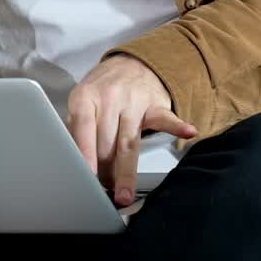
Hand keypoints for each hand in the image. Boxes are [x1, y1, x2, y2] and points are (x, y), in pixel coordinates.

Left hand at [66, 55, 196, 207]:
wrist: (132, 63)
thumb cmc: (102, 89)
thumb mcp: (82, 101)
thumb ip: (77, 129)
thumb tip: (72, 164)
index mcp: (86, 96)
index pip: (84, 129)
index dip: (85, 154)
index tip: (85, 176)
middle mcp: (110, 97)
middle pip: (107, 142)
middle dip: (105, 172)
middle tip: (103, 197)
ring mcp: (135, 100)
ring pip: (129, 142)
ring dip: (126, 171)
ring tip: (124, 194)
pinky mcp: (156, 105)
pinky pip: (165, 119)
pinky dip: (177, 127)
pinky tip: (188, 132)